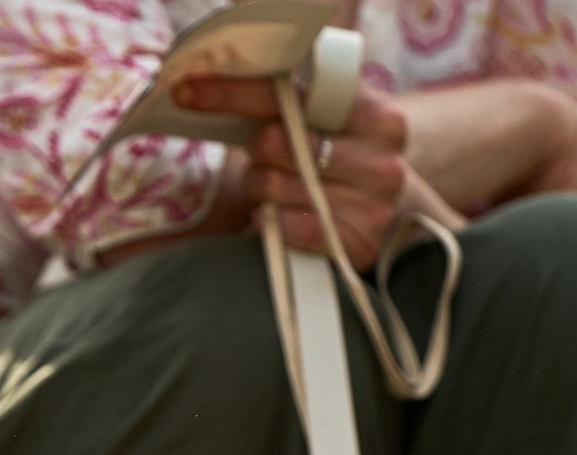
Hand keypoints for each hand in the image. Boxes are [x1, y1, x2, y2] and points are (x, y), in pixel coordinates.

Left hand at [171, 77, 410, 269]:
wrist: (389, 216)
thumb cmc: (340, 161)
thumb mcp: (329, 123)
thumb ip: (290, 103)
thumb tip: (205, 88)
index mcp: (377, 116)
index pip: (294, 95)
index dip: (236, 91)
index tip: (188, 91)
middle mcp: (381, 160)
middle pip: (277, 141)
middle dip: (256, 150)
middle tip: (266, 157)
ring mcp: (372, 206)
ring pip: (273, 187)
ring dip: (259, 189)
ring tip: (277, 189)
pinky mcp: (353, 245)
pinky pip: (285, 228)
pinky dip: (269, 221)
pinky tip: (280, 216)